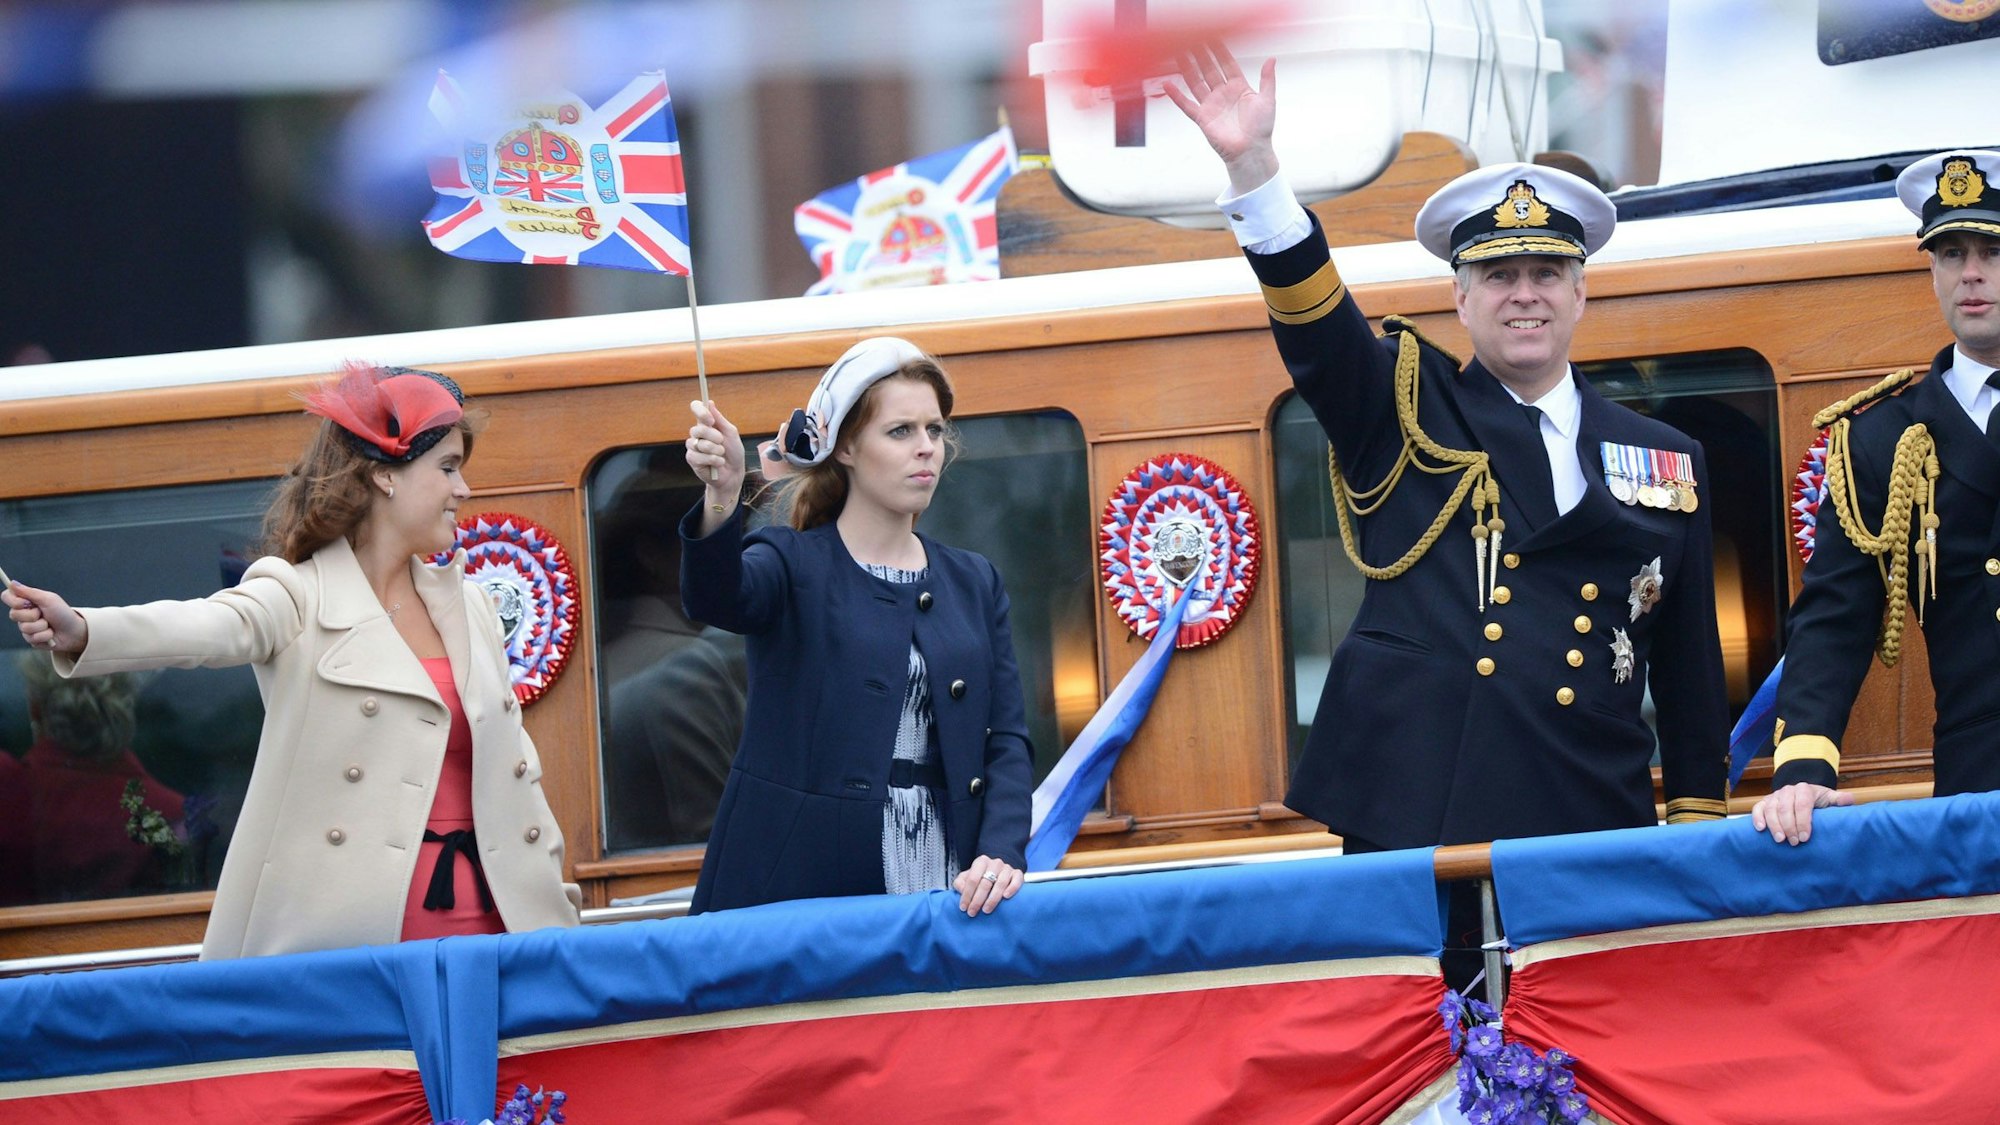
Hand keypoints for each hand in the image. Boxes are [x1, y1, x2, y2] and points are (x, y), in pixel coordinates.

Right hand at [4, 580, 86, 654]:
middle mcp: (23, 614)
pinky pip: (32, 638)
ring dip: (42, 626)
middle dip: (33, 615)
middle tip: (44, 614)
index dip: (13, 601)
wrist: (74, 631)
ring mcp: (26, 628)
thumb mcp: (48, 599)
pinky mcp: (31, 639)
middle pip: (13, 614)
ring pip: (24, 627)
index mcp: (26, 601)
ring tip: (50, 625)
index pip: (7, 597)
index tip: (27, 603)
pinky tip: (51, 634)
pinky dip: (45, 635)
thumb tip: (11, 583)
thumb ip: (29, 592)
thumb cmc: (62, 613)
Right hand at [687, 400, 744, 528]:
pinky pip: (698, 456)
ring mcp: (693, 446)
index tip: (710, 419)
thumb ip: (720, 419)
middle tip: (722, 442)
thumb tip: (710, 402)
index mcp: (707, 423)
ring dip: (715, 450)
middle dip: (714, 436)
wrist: (734, 473)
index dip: (700, 410)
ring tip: (721, 454)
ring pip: (699, 443)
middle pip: (698, 428)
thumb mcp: (731, 434)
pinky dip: (713, 460)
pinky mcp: (692, 459)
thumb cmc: (733, 453)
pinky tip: (718, 463)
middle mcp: (697, 433)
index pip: (696, 408)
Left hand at [952, 855, 1022, 915]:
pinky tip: (1006, 897)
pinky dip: (1012, 888)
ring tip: (986, 910)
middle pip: (985, 883)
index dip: (967, 894)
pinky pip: (1016, 880)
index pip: (972, 879)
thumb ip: (960, 882)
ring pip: (1000, 883)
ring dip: (992, 898)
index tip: (964, 908)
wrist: (999, 872)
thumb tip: (961, 890)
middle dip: (977, 900)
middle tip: (973, 912)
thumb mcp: (967, 877)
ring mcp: (1007, 868)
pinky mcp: (1018, 874)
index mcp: (981, 862)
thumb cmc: (981, 877)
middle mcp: (995, 863)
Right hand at [1162, 41, 1278, 194]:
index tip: (1212, 36)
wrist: (1251, 152)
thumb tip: (1271, 59)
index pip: (1226, 64)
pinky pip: (1186, 104)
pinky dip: (1176, 95)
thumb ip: (1267, 79)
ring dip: (1187, 68)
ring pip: (1196, 82)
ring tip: (1178, 52)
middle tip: (1191, 37)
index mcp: (1238, 87)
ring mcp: (1211, 105)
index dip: (1219, 50)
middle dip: (1200, 54)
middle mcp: (1222, 94)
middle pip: (1208, 69)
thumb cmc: (1261, 129)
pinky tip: (1168, 83)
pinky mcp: (1202, 118)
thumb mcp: (1267, 100)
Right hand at [1750, 782, 1853, 845]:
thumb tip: (1849, 799)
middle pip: (1785, 808)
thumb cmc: (1818, 801)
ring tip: (1780, 840)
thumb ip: (1839, 800)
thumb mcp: (1830, 799)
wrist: (1803, 794)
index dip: (1803, 821)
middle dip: (1789, 826)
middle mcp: (1788, 790)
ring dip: (1774, 826)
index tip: (1805, 837)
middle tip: (1794, 843)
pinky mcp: (1764, 802)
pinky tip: (1761, 829)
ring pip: (1770, 809)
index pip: (1802, 804)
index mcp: (1805, 789)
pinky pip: (1757, 808)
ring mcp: (1774, 796)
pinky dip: (1757, 818)